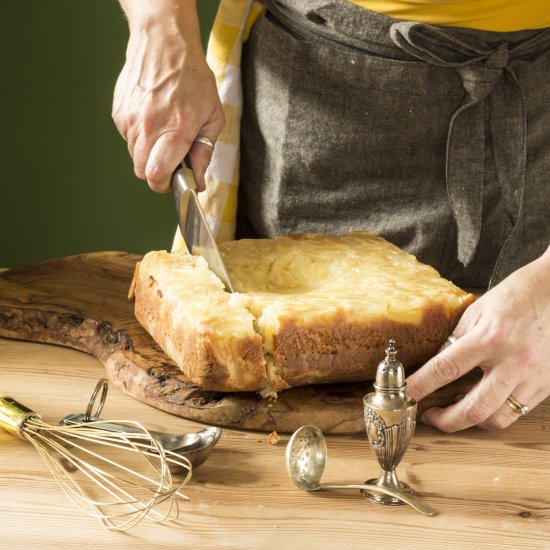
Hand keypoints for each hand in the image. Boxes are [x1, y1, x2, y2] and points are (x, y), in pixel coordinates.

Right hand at [112, 23, 223, 191]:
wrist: (164, 44)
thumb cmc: (193, 79)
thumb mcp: (212, 117)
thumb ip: (204, 153)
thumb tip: (197, 181)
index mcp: (175, 130)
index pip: (157, 175)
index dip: (165, 186)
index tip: (175, 181)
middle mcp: (148, 127)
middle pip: (142, 172)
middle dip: (158, 173)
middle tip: (172, 159)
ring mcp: (129, 120)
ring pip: (135, 156)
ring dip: (150, 154)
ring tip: (164, 133)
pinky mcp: (119, 113)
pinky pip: (128, 139)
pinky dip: (140, 137)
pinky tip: (153, 119)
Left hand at [406, 247, 549, 431]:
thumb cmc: (513, 297)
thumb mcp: (476, 312)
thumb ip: (455, 341)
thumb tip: (434, 367)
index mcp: (490, 337)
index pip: (446, 368)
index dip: (420, 386)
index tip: (404, 395)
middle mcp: (513, 361)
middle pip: (473, 408)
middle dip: (445, 420)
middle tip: (428, 416)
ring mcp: (532, 376)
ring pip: (496, 418)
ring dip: (470, 422)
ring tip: (454, 411)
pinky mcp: (545, 385)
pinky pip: (516, 412)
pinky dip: (493, 414)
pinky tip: (481, 403)